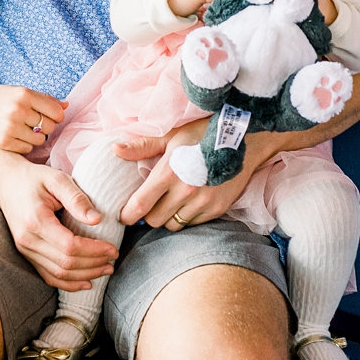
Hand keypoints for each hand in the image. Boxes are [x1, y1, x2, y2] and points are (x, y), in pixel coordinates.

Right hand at [0, 85, 65, 152]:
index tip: (48, 117)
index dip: (55, 116)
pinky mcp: (4, 142)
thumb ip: (41, 98)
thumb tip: (66, 105)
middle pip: (50, 127)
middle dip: (45, 127)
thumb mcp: (15, 92)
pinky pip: (27, 148)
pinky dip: (23, 145)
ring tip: (21, 130)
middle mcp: (19, 110)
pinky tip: (13, 137)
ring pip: (40, 139)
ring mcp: (11, 127)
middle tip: (32, 124)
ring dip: (35, 137)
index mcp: (24, 94)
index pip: (56, 111)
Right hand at [0, 158, 117, 289]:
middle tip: (113, 259)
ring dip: (85, 276)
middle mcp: (28, 240)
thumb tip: (97, 220)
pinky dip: (68, 283)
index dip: (94, 251)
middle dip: (93, 265)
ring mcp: (25, 250)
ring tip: (105, 269)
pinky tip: (86, 282)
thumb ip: (77, 198)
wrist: (6, 183)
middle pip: (65, 264)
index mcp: (36, 221)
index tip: (112, 248)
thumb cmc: (34, 179)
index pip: (70, 246)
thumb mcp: (57, 179)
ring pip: (58, 274)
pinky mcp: (26, 255)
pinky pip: (48, 276)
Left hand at [116, 119, 256, 228]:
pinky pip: (193, 224)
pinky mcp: (217, 209)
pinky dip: (187, 217)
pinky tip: (190, 201)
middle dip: (149, 214)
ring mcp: (203, 202)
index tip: (123, 215)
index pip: (139, 205)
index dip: (127, 214)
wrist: (244, 139)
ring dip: (168, 217)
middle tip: (151, 203)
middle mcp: (185, 191)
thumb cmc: (203, 134)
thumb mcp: (172, 137)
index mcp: (169, 172)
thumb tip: (115, 150)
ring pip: (173, 225)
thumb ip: (142, 147)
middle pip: (154, 220)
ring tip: (171, 201)